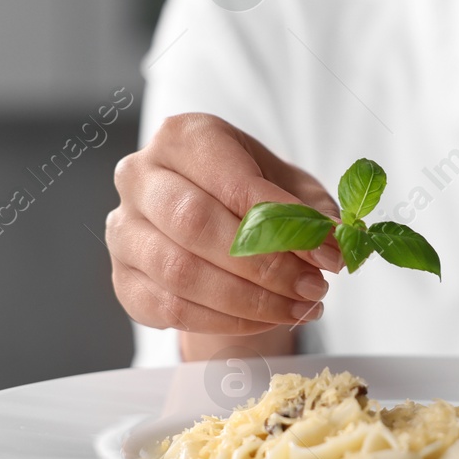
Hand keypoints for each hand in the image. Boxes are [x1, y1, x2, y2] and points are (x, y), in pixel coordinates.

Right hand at [106, 113, 343, 334]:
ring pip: (180, 272)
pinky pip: (169, 309)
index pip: (232, 181)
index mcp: (183, 137)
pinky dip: (225, 321)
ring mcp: (124, 230)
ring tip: (298, 307)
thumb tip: (336, 243)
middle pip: (196, 224)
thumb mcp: (291, 188)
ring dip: (250, 300)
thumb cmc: (250, 196)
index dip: (284, 223)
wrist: (212, 224)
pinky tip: (265, 320)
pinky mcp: (123, 278)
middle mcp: (140, 176)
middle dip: (265, 265)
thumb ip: (313, 211)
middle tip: (314, 288)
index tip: (328, 254)